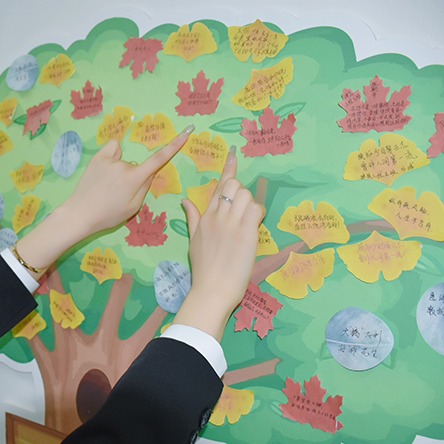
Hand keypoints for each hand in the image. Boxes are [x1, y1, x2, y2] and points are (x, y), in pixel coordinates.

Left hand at [13, 125, 194, 275]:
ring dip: (120, 170)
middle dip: (133, 177)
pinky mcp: (97, 158)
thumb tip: (151, 172)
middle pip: (137, 167)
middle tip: (118, 195)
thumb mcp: (133, 207)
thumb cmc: (108, 215)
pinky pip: (113, 149)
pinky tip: (105, 168)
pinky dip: (113, 155)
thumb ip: (145, 187)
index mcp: (135, 179)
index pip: (159, 159)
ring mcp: (109, 160)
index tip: (185, 132)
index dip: (174, 146)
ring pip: (124, 161)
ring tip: (106, 187)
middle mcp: (124, 165)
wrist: (80, 214)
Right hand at [173, 148, 264, 340]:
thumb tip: (185, 201)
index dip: (229, 168)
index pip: (219, 186)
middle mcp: (217, 216)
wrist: (211, 290)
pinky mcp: (245, 233)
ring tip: (248, 224)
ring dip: (251, 205)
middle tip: (244, 214)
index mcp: (205, 217)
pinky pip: (256, 210)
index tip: (234, 153)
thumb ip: (192, 218)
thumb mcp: (193, 240)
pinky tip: (254, 229)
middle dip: (242, 194)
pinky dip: (259, 215)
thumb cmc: (204, 270)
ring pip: (246, 195)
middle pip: (234, 186)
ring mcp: (231, 224)